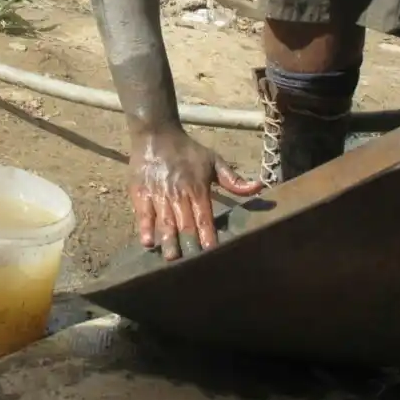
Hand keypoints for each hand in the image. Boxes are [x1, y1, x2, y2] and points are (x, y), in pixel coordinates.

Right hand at [128, 130, 262, 259]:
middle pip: (185, 224)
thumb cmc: (187, 150)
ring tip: (171, 259)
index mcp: (197, 188)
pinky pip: (143, 213)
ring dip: (168, 241)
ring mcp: (158, 194)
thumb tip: (259, 187)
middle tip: (191, 266)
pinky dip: (145, 227)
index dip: (209, 235)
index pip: (205, 217)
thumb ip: (233, 180)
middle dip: (189, 245)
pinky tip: (147, 242)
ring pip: (165, 222)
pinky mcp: (140, 192)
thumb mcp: (213, 161)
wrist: (156, 133)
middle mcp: (178, 193)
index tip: (213, 253)